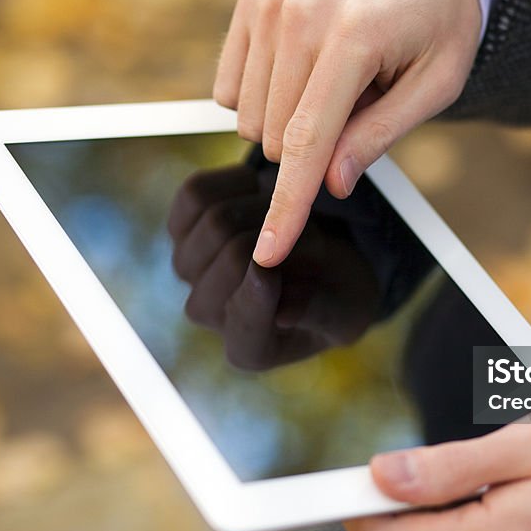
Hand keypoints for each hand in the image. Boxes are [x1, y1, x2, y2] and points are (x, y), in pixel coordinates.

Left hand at [167, 164, 380, 368]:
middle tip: (314, 233)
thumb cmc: (338, 292)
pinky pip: (197, 195)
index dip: (263, 289)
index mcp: (249, 348)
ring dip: (266, 207)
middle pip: (234, 256)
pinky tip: (261, 189)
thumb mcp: (347, 309)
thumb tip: (284, 313)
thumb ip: (319, 312)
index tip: (292, 264)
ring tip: (290, 216)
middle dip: (285, 236)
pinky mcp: (182, 228)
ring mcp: (191, 270)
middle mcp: (210, 313)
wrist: (320, 260)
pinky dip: (235, 183)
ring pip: (216, 221)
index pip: (244, 318)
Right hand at [214, 0, 480, 266]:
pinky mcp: (250, 2)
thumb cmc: (436, 20)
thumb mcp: (436, 82)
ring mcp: (267, 5)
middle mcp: (299, 17)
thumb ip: (381, 133)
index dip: (288, 207)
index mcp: (353, 38)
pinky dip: (261, 98)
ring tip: (336, 81)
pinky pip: (228, 89)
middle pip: (272, 137)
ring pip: (247, 117)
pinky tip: (302, 72)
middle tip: (358, 104)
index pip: (307, 143)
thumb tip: (331, 184)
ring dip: (287, 121)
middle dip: (310, 148)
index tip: (268, 253)